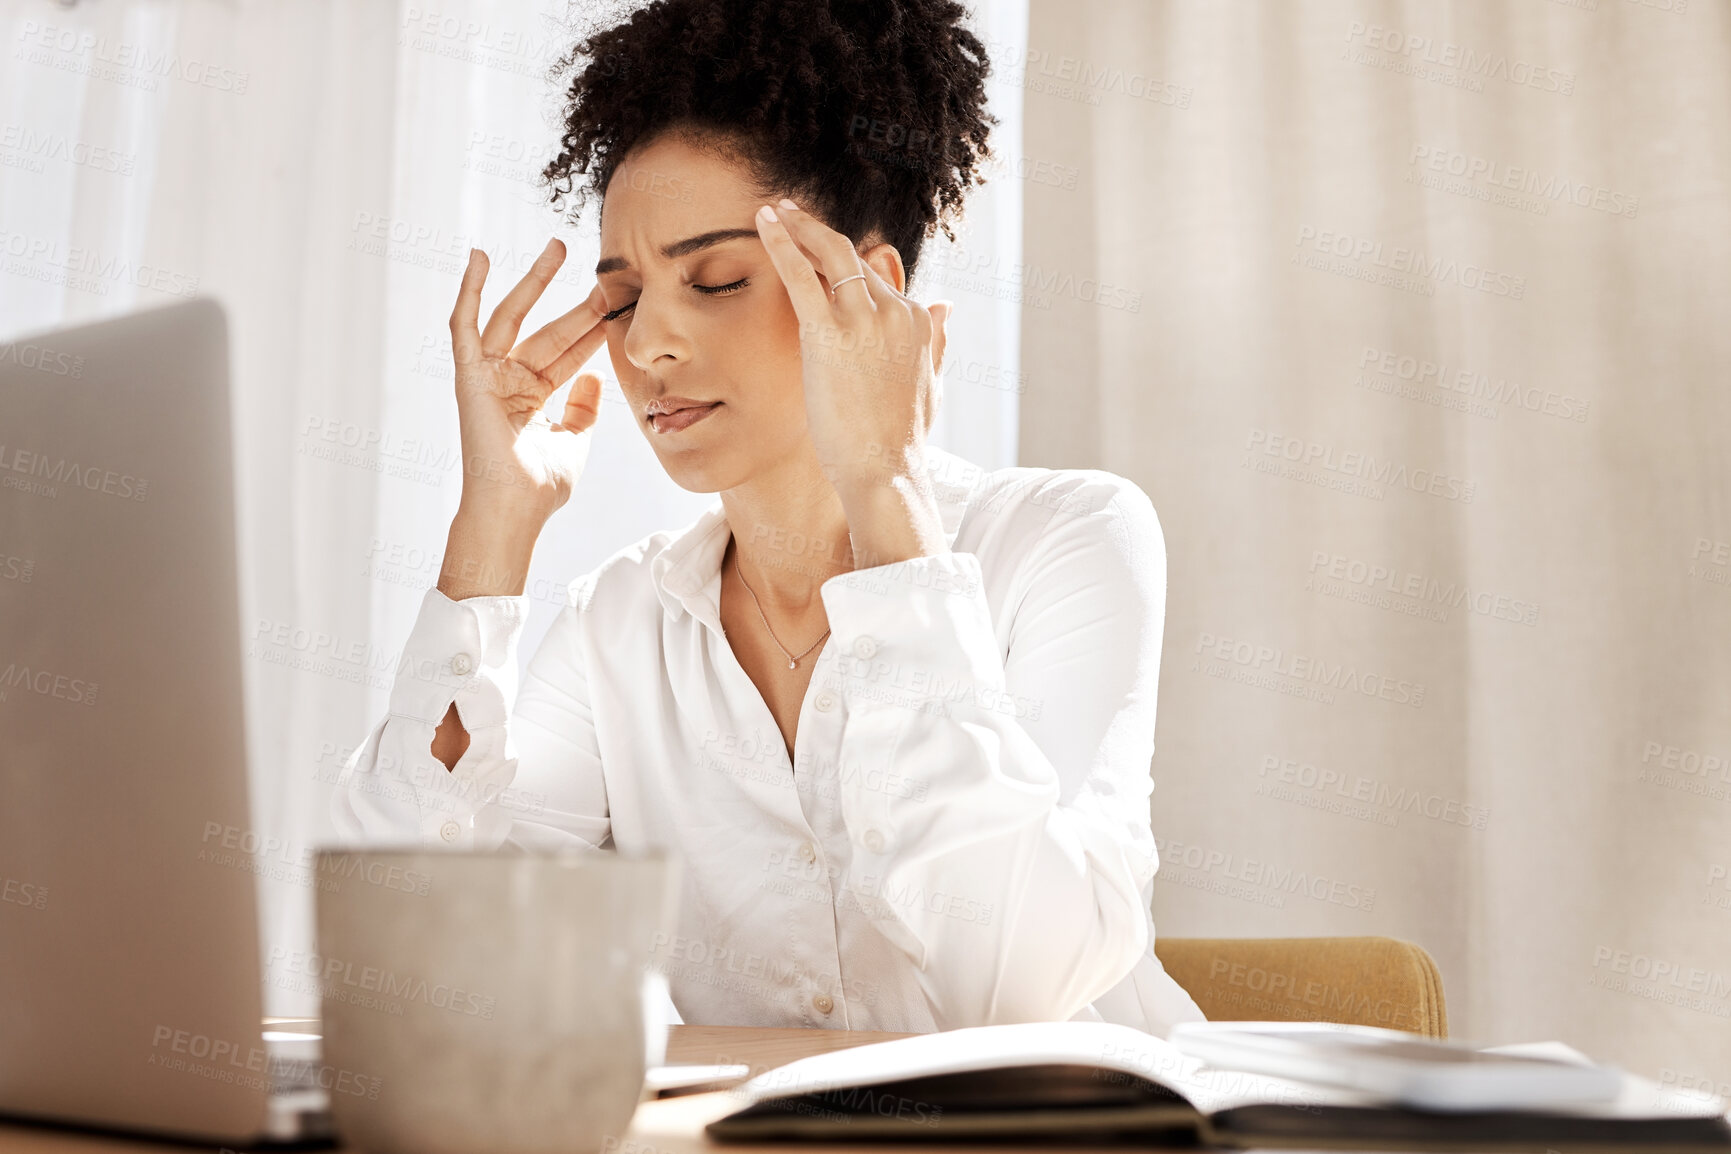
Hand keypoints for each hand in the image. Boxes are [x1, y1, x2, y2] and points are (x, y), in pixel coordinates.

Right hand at [448, 238, 610, 527]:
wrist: (515, 512)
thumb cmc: (540, 488)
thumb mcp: (573, 442)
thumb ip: (583, 409)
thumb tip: (594, 377)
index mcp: (531, 397)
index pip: (567, 353)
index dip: (592, 331)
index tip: (620, 307)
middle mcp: (508, 381)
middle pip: (548, 332)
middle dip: (578, 307)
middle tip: (604, 278)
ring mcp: (487, 376)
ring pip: (513, 319)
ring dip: (535, 283)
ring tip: (557, 246)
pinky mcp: (469, 375)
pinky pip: (465, 326)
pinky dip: (469, 292)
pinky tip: (478, 257)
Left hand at [753, 199, 951, 500]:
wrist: (885, 471)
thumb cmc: (900, 440)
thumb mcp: (929, 384)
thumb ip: (937, 340)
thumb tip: (947, 305)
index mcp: (918, 321)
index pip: (873, 278)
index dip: (841, 263)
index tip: (817, 247)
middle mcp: (895, 311)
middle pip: (851, 257)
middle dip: (816, 231)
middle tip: (789, 213)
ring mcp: (864, 319)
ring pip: (829, 254)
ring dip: (798, 227)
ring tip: (773, 211)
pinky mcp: (829, 332)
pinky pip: (801, 274)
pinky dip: (781, 242)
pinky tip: (763, 222)